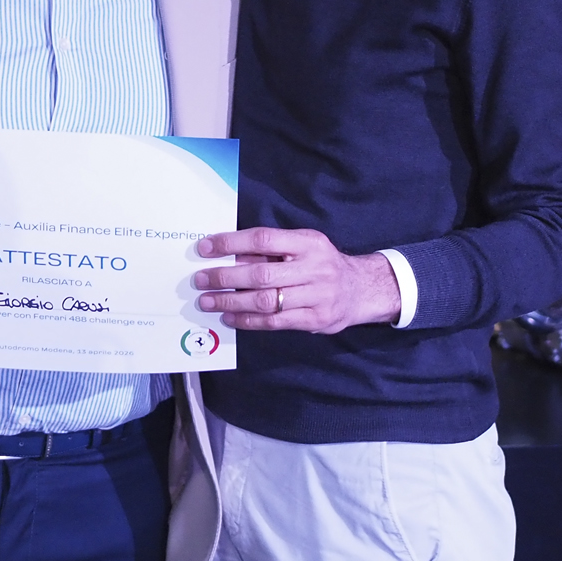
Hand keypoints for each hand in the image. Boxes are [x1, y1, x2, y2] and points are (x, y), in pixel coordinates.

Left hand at [193, 228, 401, 333]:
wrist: (361, 289)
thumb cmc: (322, 264)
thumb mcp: (302, 247)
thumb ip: (271, 252)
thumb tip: (228, 256)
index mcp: (308, 242)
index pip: (263, 239)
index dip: (231, 243)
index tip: (205, 247)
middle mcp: (314, 267)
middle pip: (261, 273)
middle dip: (225, 277)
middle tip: (200, 280)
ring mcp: (317, 296)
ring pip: (265, 300)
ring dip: (231, 302)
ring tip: (208, 301)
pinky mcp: (315, 320)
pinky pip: (274, 321)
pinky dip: (248, 320)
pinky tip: (229, 318)